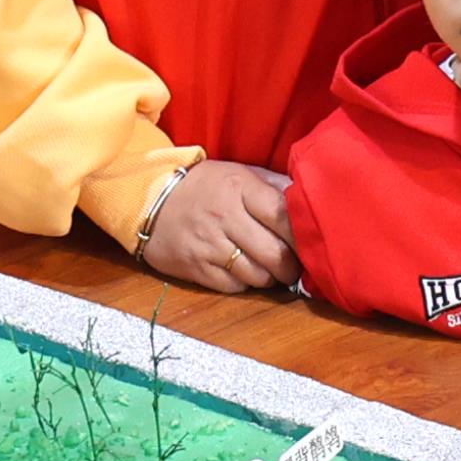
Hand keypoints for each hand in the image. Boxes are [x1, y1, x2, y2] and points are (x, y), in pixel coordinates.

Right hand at [137, 158, 297, 294]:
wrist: (148, 199)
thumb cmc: (203, 186)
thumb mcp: (239, 173)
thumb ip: (273, 186)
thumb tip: (307, 200)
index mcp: (239, 188)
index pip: (282, 216)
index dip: (302, 235)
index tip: (312, 242)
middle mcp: (225, 217)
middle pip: (274, 254)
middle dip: (292, 265)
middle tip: (296, 265)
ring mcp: (209, 245)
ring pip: (257, 275)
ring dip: (271, 277)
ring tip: (272, 270)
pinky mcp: (196, 268)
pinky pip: (234, 287)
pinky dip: (245, 284)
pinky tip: (245, 273)